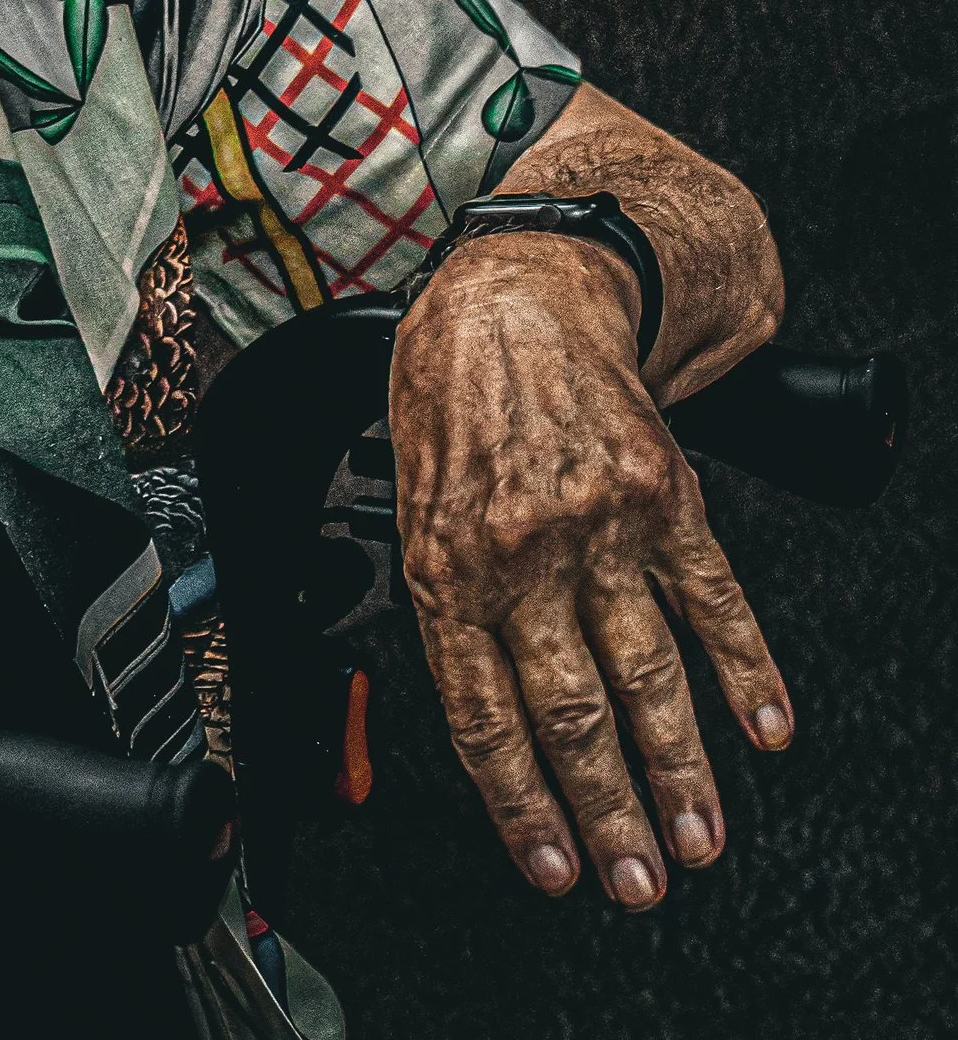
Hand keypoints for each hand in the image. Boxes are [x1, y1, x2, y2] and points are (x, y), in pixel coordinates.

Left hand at [392, 233, 794, 907]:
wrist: (518, 287)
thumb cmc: (448, 385)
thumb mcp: (405, 487)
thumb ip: (442, 587)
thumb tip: (478, 692)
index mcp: (446, 559)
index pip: (483, 714)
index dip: (520, 802)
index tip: (552, 867)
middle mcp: (522, 552)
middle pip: (570, 713)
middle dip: (607, 813)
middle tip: (637, 883)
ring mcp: (598, 526)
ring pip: (646, 675)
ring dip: (679, 769)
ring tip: (698, 840)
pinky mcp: (663, 497)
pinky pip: (711, 600)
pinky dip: (746, 672)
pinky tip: (764, 730)